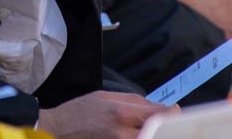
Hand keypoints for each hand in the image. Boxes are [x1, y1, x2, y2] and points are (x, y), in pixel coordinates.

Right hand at [38, 92, 175, 138]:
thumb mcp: (105, 96)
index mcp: (121, 112)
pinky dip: (141, 138)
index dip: (171, 113)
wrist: (56, 130)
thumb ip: (133, 101)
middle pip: (157, 132)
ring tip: (153, 129)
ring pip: (147, 138)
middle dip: (165, 128)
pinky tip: (138, 134)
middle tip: (168, 125)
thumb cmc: (78, 112)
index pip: (159, 114)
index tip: (175, 113)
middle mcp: (122, 132)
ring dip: (153, 134)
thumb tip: (156, 106)